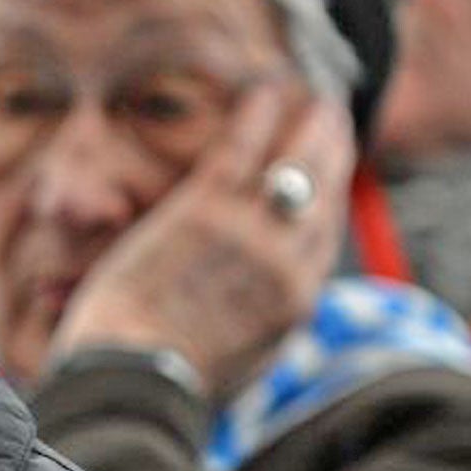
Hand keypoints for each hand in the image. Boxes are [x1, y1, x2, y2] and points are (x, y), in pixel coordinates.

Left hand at [49, 85, 354, 398]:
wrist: (136, 379)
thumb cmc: (171, 380)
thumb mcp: (235, 365)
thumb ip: (258, 328)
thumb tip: (262, 317)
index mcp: (293, 305)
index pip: (322, 236)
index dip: (327, 198)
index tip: (329, 174)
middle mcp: (284, 265)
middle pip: (322, 193)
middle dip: (334, 151)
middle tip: (334, 120)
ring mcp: (248, 234)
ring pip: (294, 164)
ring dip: (309, 126)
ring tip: (314, 98)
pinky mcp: (205, 213)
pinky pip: (242, 152)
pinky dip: (257, 118)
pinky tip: (262, 91)